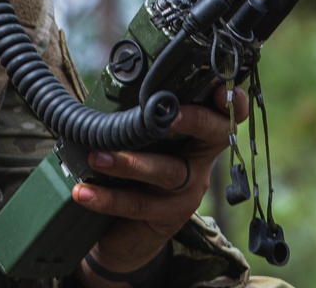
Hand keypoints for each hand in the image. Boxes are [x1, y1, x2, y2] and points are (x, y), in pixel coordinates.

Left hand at [72, 85, 248, 283]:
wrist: (124, 232)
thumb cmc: (131, 167)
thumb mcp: (136, 138)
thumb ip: (135, 114)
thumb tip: (110, 83)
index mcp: (195, 133)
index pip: (223, 113)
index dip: (231, 101)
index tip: (220, 89)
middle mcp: (198, 160)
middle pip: (211, 136)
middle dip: (194, 121)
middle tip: (168, 115)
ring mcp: (187, 191)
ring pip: (168, 172)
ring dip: (130, 163)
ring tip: (97, 157)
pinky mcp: (168, 217)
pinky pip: (139, 205)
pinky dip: (107, 198)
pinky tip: (84, 192)